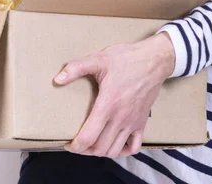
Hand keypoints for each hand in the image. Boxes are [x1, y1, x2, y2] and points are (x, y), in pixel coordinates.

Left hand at [54, 32, 174, 157]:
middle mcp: (121, 118)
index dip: (76, 146)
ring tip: (90, 146)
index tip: (67, 144)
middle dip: (85, 151)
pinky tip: (113, 145)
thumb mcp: (98, 59)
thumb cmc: (126, 59)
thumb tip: (57, 79)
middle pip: (101, 148)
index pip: (90, 137)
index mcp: (108, 105)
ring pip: (116, 150)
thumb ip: (75, 68)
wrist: (154, 60)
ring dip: (101, 152)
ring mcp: (133, 122)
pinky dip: (122, 151)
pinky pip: (134, 146)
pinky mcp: (142, 122)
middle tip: (75, 144)